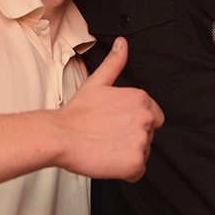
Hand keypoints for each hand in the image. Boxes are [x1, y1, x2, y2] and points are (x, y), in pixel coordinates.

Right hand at [57, 38, 164, 181]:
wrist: (60, 136)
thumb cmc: (76, 113)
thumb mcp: (97, 82)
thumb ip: (114, 62)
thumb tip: (122, 43)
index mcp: (140, 98)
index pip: (154, 117)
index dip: (134, 124)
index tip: (116, 126)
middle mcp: (146, 118)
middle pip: (149, 136)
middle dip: (131, 139)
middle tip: (107, 137)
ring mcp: (142, 140)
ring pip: (143, 153)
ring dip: (127, 155)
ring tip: (106, 148)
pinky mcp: (135, 162)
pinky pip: (138, 172)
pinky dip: (125, 171)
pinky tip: (108, 161)